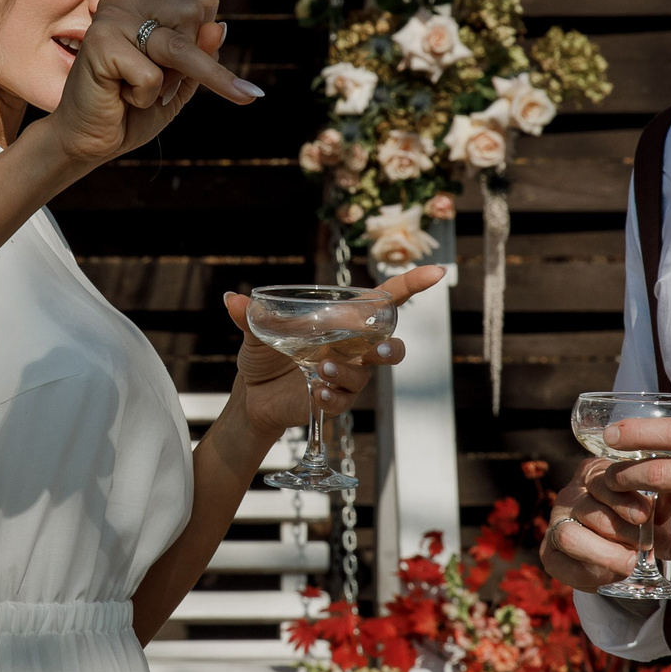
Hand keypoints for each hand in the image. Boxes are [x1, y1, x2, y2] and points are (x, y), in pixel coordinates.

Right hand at [41, 0, 260, 169]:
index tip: (180, 69)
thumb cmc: (134, 109)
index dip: (203, 41)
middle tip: (158, 82)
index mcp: (148, 1)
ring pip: (178, 44)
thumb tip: (219, 27)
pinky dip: (145, 97)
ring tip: (142, 95)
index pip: (204, 1)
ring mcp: (111, 16)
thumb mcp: (181, 81)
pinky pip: (152, 75)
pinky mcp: (99, 41)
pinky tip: (117, 94)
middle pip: (195, 13)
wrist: (89, 141)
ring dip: (171, 81)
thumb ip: (203, 53)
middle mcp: (128, 0)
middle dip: (190, 60)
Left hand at [220, 266, 441, 436]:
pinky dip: (333, 395)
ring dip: (348, 371)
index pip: (385, 300)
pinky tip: (315, 393)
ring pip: (368, 374)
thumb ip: (249, 315)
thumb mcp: (254, 331)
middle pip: (391, 345)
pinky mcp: (334, 399)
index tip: (438, 271)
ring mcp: (346, 375)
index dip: (412, 284)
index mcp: (342, 321)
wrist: (251, 393)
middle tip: (376, 349)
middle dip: (391, 347)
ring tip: (320, 370)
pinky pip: (345, 400)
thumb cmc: (264, 353)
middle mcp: (352, 347)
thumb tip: (232, 298)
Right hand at [539, 452, 670, 593]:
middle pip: (589, 511)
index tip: (644, 516)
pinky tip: (615, 575)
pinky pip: (563, 566)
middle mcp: (570, 496)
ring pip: (570, 537)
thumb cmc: (637, 520)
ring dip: (605, 554)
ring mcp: (556, 525)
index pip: (601, 481)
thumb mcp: (652, 509)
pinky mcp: (549, 554)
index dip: (622, 499)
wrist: (617, 549)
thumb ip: (662, 510)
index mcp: (594, 475)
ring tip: (631, 563)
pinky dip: (592, 573)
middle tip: (647, 546)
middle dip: (622, 532)